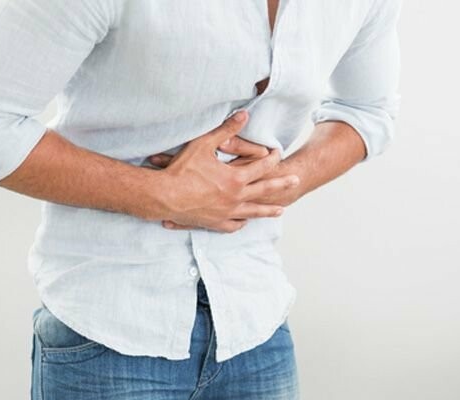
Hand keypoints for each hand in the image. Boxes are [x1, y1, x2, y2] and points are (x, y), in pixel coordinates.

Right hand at [151, 110, 300, 232]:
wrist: (164, 197)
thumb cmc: (181, 170)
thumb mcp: (204, 144)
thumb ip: (226, 129)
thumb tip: (244, 114)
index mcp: (236, 178)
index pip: (261, 166)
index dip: (272, 158)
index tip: (279, 154)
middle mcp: (236, 198)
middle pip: (265, 190)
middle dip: (281, 184)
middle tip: (296, 181)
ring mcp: (226, 213)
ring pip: (253, 212)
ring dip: (268, 211)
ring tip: (280, 211)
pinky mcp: (215, 223)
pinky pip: (234, 225)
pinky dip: (242, 222)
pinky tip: (245, 221)